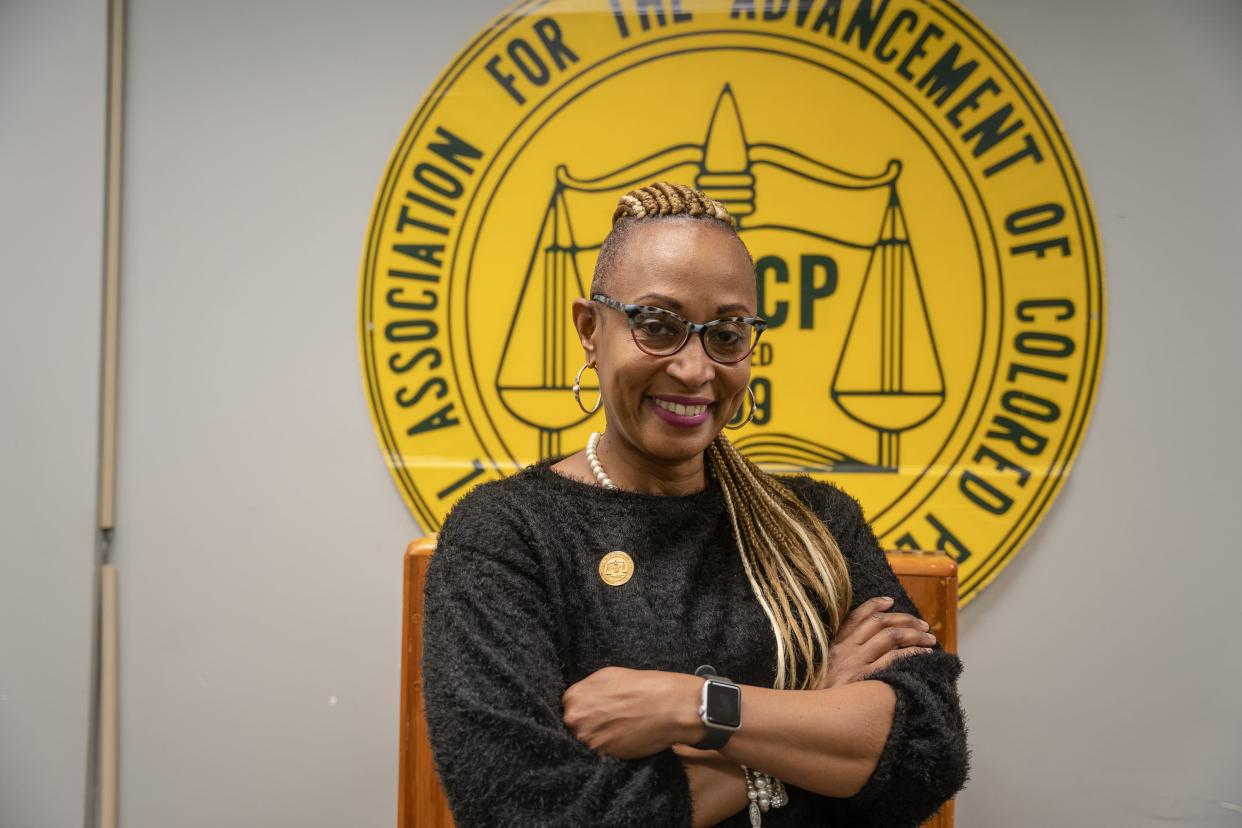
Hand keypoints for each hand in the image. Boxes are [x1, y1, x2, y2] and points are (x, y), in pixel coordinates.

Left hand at [562, 667, 695, 759]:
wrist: (667, 706)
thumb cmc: (642, 687)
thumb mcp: (607, 675)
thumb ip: (587, 690)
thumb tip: (580, 701)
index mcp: (573, 697)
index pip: (568, 708)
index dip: (584, 711)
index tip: (595, 713)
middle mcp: (574, 719)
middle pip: (573, 727)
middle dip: (587, 726)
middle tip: (607, 724)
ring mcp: (587, 739)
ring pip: (584, 743)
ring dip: (596, 740)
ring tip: (616, 733)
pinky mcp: (601, 756)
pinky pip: (597, 756)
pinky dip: (607, 751)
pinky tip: (621, 741)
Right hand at [815, 596, 937, 689]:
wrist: (810, 718)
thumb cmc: (818, 699)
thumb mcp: (820, 674)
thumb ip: (836, 662)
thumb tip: (860, 654)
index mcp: (834, 646)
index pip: (855, 617)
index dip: (874, 605)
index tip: (890, 601)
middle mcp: (844, 650)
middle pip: (878, 623)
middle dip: (904, 619)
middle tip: (923, 624)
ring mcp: (854, 663)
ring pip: (890, 637)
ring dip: (914, 634)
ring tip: (930, 638)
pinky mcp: (863, 678)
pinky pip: (894, 659)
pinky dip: (913, 652)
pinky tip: (925, 654)